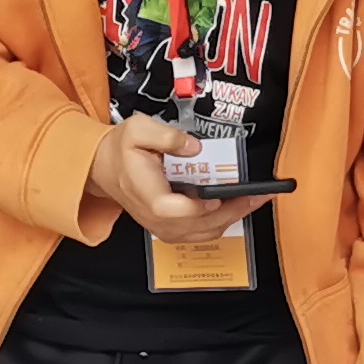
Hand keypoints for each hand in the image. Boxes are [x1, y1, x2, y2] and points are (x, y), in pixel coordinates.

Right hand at [87, 116, 245, 243]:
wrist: (104, 169)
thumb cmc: (121, 150)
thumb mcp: (137, 130)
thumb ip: (166, 136)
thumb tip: (193, 147)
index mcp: (148, 196)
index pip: (175, 211)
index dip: (198, 207)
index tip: (219, 196)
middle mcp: (156, 218)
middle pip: (198, 226)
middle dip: (233, 211)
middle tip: (258, 196)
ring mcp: (164, 227)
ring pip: (204, 233)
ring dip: (232, 218)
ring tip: (255, 200)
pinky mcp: (170, 229)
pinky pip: (201, 233)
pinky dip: (222, 222)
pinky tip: (237, 208)